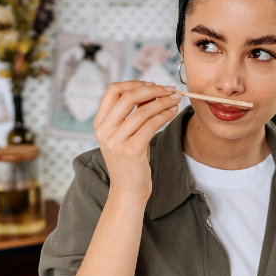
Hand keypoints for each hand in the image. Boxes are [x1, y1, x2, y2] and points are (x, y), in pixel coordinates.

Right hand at [93, 81, 180, 201]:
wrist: (128, 192)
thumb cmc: (130, 162)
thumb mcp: (126, 135)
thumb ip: (132, 114)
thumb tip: (150, 90)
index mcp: (100, 124)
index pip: (113, 90)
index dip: (134, 83)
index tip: (153, 84)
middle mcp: (104, 131)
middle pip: (128, 96)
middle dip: (153, 89)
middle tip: (169, 89)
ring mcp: (116, 141)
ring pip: (143, 110)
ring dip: (163, 102)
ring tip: (175, 100)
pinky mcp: (131, 150)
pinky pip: (151, 124)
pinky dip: (165, 115)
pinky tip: (173, 112)